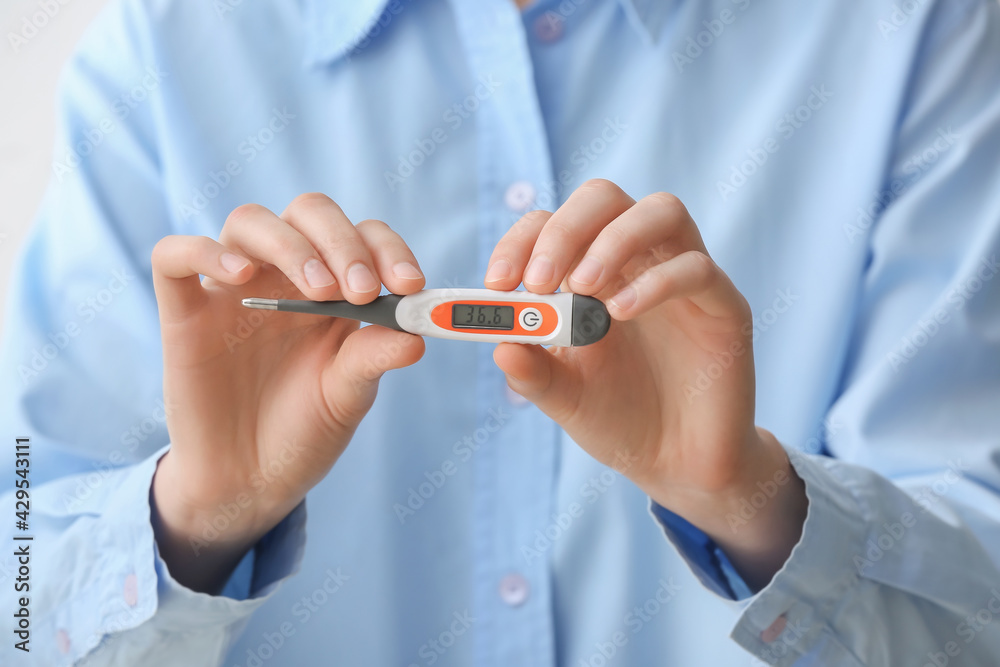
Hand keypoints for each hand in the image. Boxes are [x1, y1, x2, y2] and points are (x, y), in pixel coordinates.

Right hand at [149, 193, 425, 592]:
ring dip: (291, 244)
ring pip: (250, 221)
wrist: (248, 482)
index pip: (362, 237)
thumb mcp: (347, 397)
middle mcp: (284, 278)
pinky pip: (175, 255)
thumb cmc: (303, 432)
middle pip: (309, 213)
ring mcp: (233, 290)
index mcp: (334, 289)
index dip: (387, 249)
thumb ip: (372, 359)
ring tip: (318, 291)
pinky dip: (203, 251)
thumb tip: (416, 337)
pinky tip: (239, 275)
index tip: (409, 285)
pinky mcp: (184, 313)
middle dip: (342, 242)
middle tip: (361, 291)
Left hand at [486, 179, 806, 589]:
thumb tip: (500, 345)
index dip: (522, 241)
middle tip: (540, 281)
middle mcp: (637, 263)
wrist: (678, 463)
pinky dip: (656, 282)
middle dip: (565, 229)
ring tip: (584, 288)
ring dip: (614, 240)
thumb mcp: (564, 398)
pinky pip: (697, 269)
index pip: (553, 223)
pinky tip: (623, 313)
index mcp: (590, 273)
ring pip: (662, 212)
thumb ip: (533, 372)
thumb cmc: (619, 419)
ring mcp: (683, 279)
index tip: (498, 283)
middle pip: (605, 198)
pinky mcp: (724, 306)